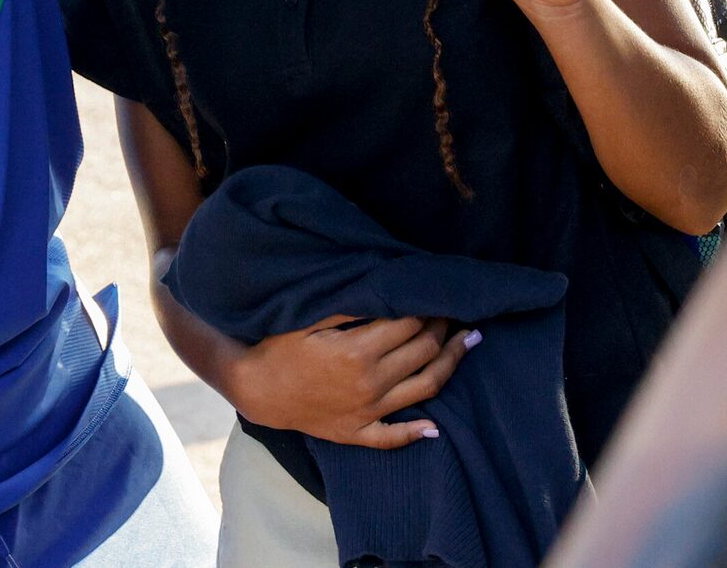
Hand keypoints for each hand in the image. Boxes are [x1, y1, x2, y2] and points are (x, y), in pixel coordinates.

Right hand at [227, 315, 474, 447]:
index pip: (409, 324)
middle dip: (443, 328)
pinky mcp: (358, 432)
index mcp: (357, 352)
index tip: (438, 292)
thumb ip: (353, 306)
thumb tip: (391, 289)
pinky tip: (437, 426)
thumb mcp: (312, 318)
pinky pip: (393, 436)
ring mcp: (367, 411)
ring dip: (451, 363)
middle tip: (454, 311)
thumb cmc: (281, 347)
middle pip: (423, 351)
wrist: (256, 389)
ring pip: (423, 388)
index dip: (428, 306)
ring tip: (470, 342)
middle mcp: (369, 384)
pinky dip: (417, 432)